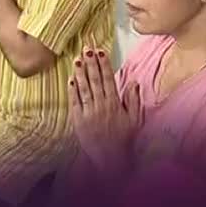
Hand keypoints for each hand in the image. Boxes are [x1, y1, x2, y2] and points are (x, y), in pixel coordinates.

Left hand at [69, 46, 142, 173]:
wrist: (111, 159)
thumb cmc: (124, 139)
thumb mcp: (134, 120)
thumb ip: (133, 100)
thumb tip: (134, 82)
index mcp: (115, 104)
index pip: (109, 79)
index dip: (104, 64)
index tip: (101, 51)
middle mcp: (101, 105)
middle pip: (95, 80)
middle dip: (90, 63)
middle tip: (87, 48)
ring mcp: (89, 112)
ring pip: (84, 88)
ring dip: (80, 73)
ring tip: (77, 59)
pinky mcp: (79, 120)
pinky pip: (75, 102)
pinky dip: (72, 90)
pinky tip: (71, 79)